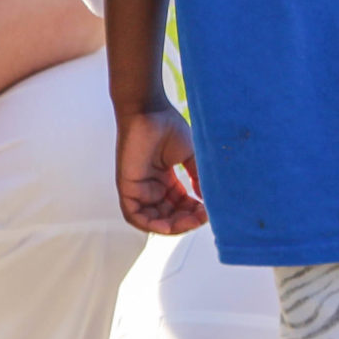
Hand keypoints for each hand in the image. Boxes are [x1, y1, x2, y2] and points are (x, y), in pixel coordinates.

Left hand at [115, 106, 207, 236]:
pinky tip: (169, 225)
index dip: (196, 213)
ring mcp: (138, 189)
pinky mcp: (127, 188)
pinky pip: (135, 216)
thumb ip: (199, 178)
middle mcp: (151, 188)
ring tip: (191, 221)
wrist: (150, 112)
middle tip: (203, 217)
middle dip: (187, 222)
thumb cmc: (169, 128)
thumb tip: (209, 199)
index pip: (180, 207)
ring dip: (172, 226)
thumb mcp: (191, 157)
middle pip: (168, 217)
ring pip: (153, 220)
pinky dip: (152, 225)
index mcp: (165, 181)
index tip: (212, 210)